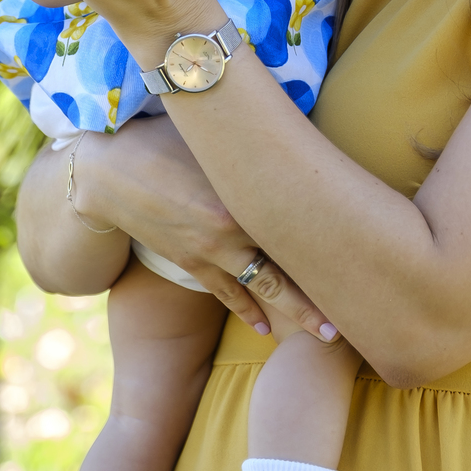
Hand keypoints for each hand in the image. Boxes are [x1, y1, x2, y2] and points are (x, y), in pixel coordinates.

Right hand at [20, 118, 338, 341]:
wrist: (107, 171)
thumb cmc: (166, 138)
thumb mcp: (215, 139)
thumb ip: (256, 147)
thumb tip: (297, 135)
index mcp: (241, 198)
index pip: (296, 227)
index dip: (329, 247)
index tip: (362, 263)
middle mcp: (229, 232)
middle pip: (285, 270)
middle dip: (317, 301)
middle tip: (349, 327)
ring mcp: (209, 252)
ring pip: (261, 289)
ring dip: (293, 313)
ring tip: (327, 335)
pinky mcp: (189, 261)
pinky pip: (226, 292)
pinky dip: (248, 311)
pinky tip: (268, 330)